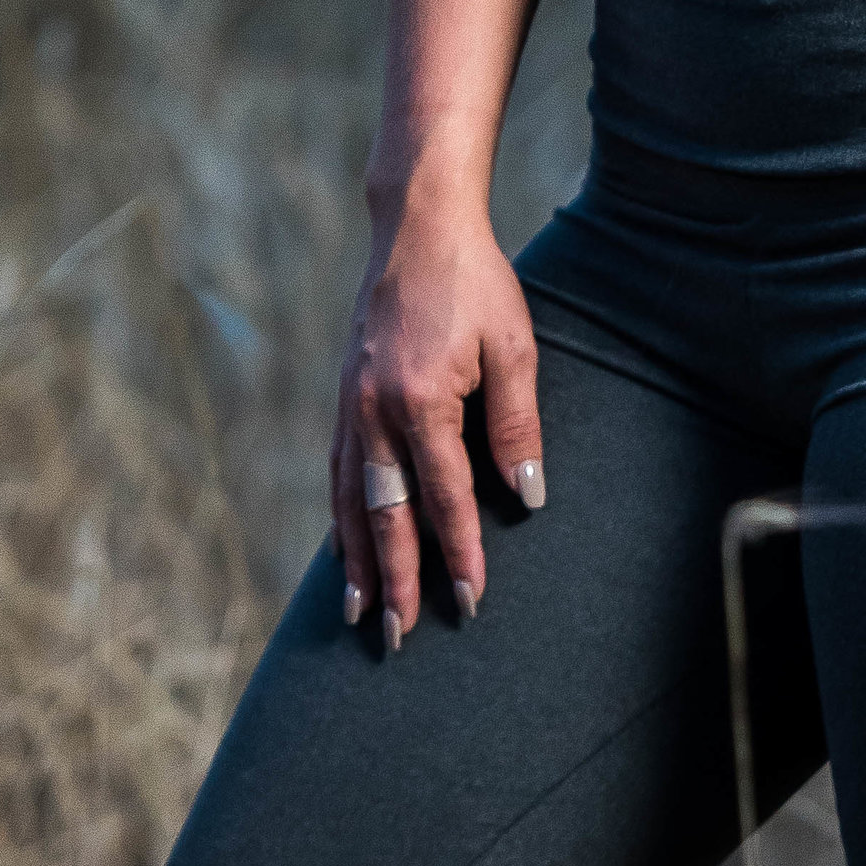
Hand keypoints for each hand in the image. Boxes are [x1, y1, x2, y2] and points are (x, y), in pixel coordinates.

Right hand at [331, 191, 543, 649]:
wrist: (417, 227)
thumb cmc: (476, 283)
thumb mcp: (515, 346)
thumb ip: (518, 424)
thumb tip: (526, 498)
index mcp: (421, 399)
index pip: (444, 496)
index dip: (458, 553)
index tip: (470, 600)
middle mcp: (374, 409)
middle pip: (385, 514)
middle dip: (395, 581)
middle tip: (400, 638)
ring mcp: (350, 403)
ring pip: (350, 500)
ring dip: (357, 562)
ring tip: (360, 614)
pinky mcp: (343, 395)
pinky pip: (338, 472)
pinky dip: (341, 517)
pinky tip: (345, 549)